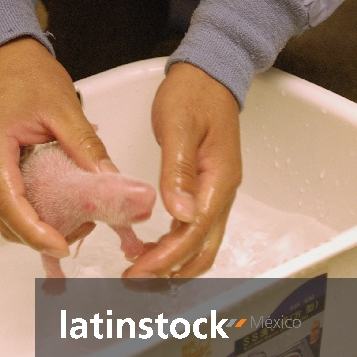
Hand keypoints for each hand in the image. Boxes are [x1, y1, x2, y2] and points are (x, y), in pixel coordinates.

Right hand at [0, 37, 114, 257]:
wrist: (5, 58)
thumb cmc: (26, 74)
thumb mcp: (64, 108)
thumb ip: (86, 146)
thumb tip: (110, 180)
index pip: (8, 203)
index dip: (34, 231)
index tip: (60, 246)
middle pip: (5, 218)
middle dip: (40, 234)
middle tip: (82, 229)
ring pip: (6, 216)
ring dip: (38, 227)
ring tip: (78, 218)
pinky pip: (9, 202)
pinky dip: (34, 213)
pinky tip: (62, 208)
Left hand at [124, 63, 241, 277]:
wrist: (209, 76)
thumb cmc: (193, 95)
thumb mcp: (178, 128)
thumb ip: (178, 171)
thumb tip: (180, 214)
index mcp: (218, 181)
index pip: (193, 233)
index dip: (166, 257)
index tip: (138, 270)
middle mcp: (221, 193)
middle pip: (202, 249)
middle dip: (170, 271)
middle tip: (135, 281)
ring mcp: (215, 193)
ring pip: (200, 244)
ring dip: (173, 262)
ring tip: (139, 269)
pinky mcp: (205, 189)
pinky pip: (193, 228)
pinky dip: (173, 246)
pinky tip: (150, 248)